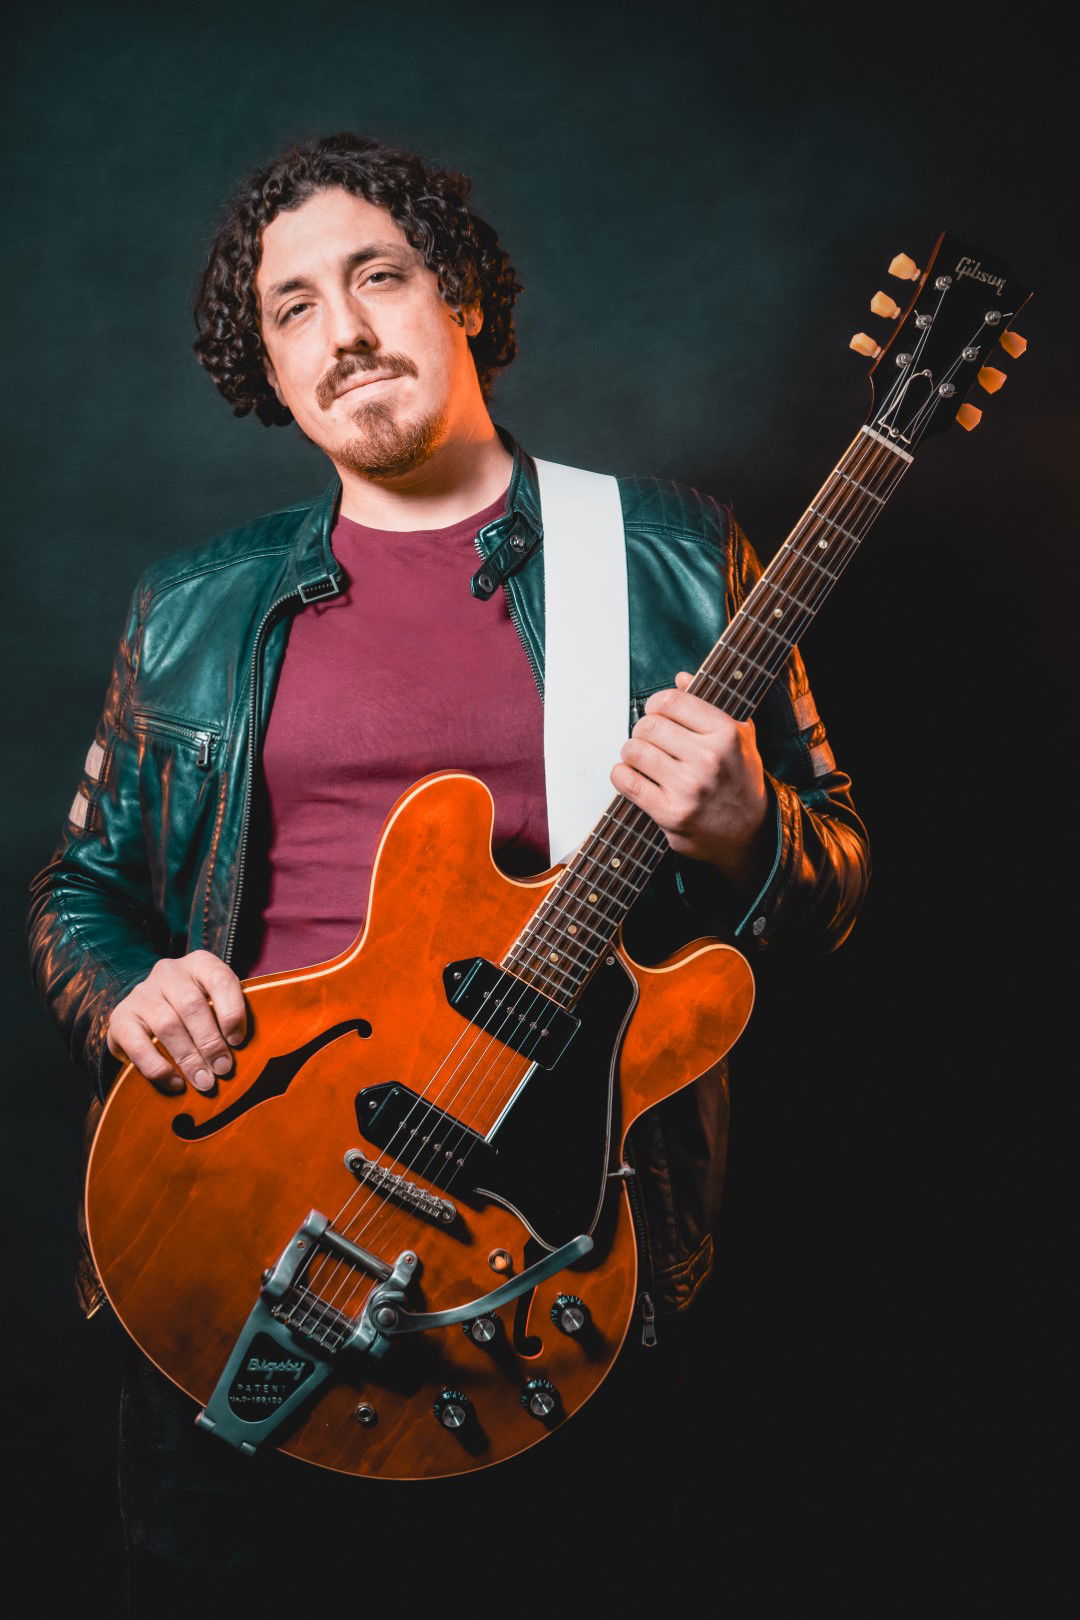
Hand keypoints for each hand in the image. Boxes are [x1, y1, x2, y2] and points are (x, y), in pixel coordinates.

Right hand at [107, 950, 247, 1094]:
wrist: (147, 1018)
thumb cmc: (196, 1016)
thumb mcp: (216, 1007)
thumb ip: (231, 1021)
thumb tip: (250, 1055)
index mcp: (199, 964)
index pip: (220, 979)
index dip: (231, 1011)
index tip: (238, 1041)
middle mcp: (168, 972)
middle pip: (192, 1005)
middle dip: (210, 1042)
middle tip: (223, 1070)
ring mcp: (142, 993)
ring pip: (167, 1025)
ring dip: (188, 1058)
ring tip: (204, 1082)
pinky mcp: (121, 1018)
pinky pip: (139, 1045)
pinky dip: (159, 1068)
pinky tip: (175, 1083)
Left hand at [610, 671, 770, 889]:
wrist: (750, 832)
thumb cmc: (740, 779)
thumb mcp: (740, 736)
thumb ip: (711, 703)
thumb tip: (681, 678)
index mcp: (726, 733)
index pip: (670, 701)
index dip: (655, 705)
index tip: (656, 714)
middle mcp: (708, 759)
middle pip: (648, 726)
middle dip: (642, 731)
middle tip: (648, 740)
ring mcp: (688, 788)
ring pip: (633, 751)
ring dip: (632, 754)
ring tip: (644, 760)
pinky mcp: (670, 814)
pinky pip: (626, 781)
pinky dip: (622, 775)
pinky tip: (633, 776)